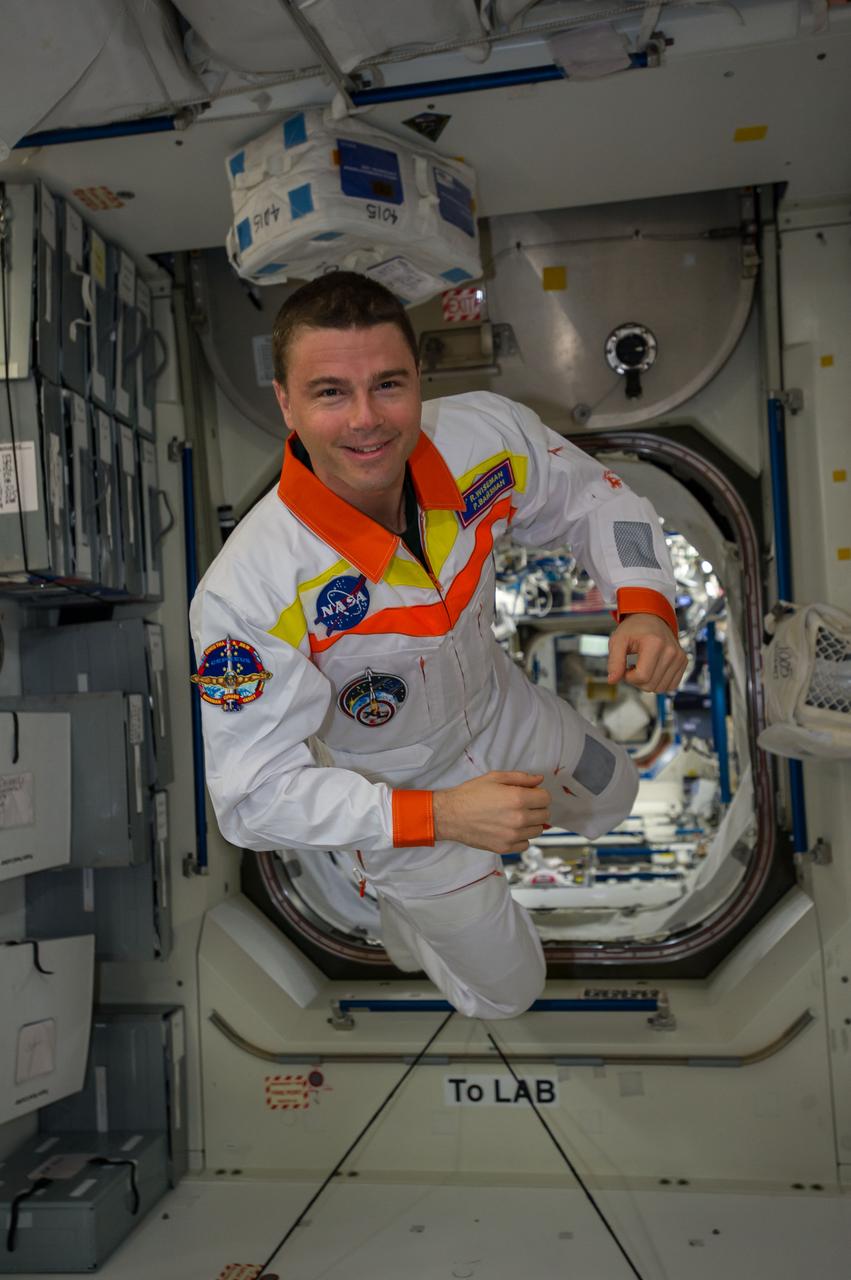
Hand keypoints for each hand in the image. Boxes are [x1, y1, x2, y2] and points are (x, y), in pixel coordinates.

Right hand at [433, 771, 550, 854]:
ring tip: (515, 817)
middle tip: (523, 805)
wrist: (450, 815)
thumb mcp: (494, 777)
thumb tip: (539, 780)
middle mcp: (519, 818)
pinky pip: (526, 844)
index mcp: (518, 798)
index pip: (546, 798)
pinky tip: (509, 829)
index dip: (539, 794)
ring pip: (538, 831)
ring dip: (531, 823)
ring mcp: (513, 835)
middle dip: (537, 808)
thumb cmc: (470, 794)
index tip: (530, 794)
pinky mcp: (505, 848)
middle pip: (544, 815)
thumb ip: (520, 778)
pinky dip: (521, 837)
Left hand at [607, 613, 686, 692]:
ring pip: (660, 688)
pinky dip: (659, 683)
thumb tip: (612, 680)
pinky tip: (653, 671)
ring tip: (643, 667)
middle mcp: (671, 651)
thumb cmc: (634, 628)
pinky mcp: (683, 662)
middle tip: (633, 666)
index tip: (626, 667)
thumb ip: (614, 661)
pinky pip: (671, 686)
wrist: (651, 619)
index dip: (629, 677)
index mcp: (654, 643)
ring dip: (648, 683)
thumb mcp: (618, 640)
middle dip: (637, 681)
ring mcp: (679, 657)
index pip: (642, 676)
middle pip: (651, 684)